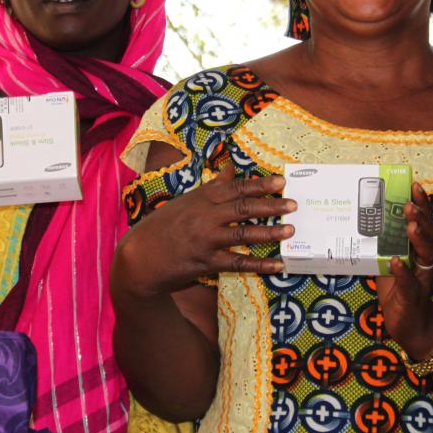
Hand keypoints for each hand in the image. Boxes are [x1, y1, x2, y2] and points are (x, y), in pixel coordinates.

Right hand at [113, 161, 295, 297]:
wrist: (138, 256)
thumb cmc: (163, 226)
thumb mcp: (186, 201)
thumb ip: (212, 186)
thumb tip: (231, 167)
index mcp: (201, 198)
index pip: (235, 188)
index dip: (260, 184)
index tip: (281, 181)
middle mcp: (205, 216)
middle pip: (243, 208)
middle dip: (270, 205)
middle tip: (293, 204)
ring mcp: (205, 240)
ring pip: (243, 234)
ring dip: (269, 233)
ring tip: (289, 230)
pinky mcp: (205, 263)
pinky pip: (238, 264)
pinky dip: (260, 265)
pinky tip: (277, 265)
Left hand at [377, 182, 432, 358]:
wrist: (412, 328)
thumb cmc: (400, 292)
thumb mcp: (389, 264)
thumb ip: (383, 246)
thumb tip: (363, 221)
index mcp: (420, 251)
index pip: (424, 223)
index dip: (422, 205)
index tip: (415, 185)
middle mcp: (425, 261)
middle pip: (429, 234)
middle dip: (421, 216)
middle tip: (409, 203)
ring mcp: (422, 278)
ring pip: (426, 254)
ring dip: (418, 238)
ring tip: (409, 225)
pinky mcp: (413, 297)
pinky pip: (410, 282)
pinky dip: (403, 271)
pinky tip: (396, 261)